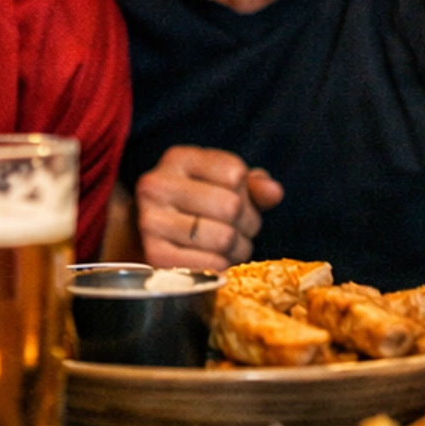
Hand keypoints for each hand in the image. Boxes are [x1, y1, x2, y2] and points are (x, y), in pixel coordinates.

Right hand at [135, 146, 283, 272]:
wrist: (153, 238)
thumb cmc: (199, 207)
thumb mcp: (225, 185)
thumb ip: (253, 185)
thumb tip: (274, 192)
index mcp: (178, 159)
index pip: (235, 172)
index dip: (246, 192)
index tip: (233, 199)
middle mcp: (156, 185)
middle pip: (231, 206)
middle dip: (245, 223)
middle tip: (236, 229)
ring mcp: (151, 221)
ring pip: (224, 238)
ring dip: (236, 248)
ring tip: (226, 246)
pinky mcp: (155, 256)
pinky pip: (211, 265)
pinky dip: (221, 267)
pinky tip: (212, 260)